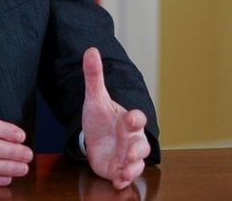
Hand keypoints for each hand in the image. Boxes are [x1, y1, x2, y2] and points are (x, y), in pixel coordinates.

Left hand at [81, 47, 151, 188]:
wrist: (97, 138)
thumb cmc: (101, 118)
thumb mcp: (95, 98)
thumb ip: (94, 76)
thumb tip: (91, 49)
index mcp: (128, 120)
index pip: (137, 119)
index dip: (135, 119)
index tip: (131, 119)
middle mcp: (132, 139)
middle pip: (140, 144)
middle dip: (136, 148)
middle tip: (129, 151)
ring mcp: (127, 156)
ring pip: (137, 163)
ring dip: (131, 167)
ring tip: (123, 171)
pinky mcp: (119, 169)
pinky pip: (126, 176)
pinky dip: (123, 180)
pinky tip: (117, 182)